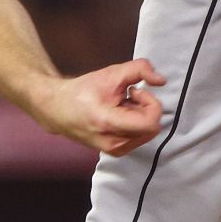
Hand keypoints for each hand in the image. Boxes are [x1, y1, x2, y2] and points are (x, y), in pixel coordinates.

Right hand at [33, 59, 167, 155]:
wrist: (59, 109)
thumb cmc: (83, 91)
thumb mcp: (112, 73)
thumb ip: (140, 69)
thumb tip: (161, 80)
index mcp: (109, 124)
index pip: (151, 122)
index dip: (149, 102)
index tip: (133, 91)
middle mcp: (114, 143)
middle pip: (152, 126)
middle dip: (145, 107)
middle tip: (126, 97)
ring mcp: (115, 151)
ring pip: (148, 132)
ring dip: (140, 115)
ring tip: (120, 106)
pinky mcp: (117, 152)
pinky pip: (140, 137)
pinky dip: (135, 124)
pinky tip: (119, 115)